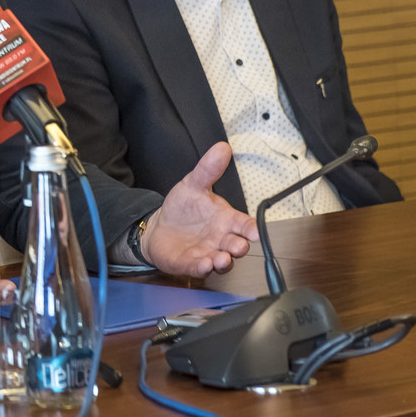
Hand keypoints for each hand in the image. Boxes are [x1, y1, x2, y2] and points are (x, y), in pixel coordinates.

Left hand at [141, 142, 257, 276]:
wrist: (160, 226)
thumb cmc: (183, 208)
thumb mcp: (193, 184)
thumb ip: (208, 169)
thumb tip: (222, 147)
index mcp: (226, 220)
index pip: (245, 225)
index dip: (252, 229)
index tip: (255, 232)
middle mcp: (220, 239)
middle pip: (237, 246)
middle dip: (239, 247)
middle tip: (239, 245)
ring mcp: (207, 253)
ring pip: (222, 261)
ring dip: (223, 261)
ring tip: (221, 258)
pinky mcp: (190, 263)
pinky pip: (199, 268)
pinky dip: (202, 268)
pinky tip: (202, 264)